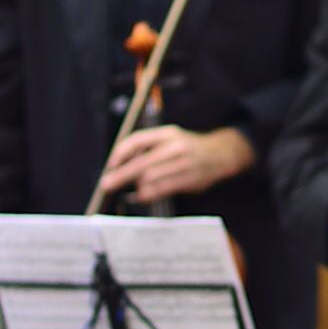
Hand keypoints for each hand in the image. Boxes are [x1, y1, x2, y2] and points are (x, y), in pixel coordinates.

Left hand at [99, 126, 254, 201]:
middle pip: (141, 163)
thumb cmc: (188, 147)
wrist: (220, 154)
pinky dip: (148, 194)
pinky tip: (143, 195)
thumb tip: (120, 163)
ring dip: (137, 186)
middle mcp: (175, 146)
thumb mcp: (169, 138)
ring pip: (150, 178)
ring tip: (133, 190)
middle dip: (121, 175)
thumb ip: (148, 147)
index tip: (111, 164)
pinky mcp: (189, 180)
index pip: (138, 140)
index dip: (121, 152)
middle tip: (107, 184)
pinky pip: (162, 190)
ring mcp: (183, 164)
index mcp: (168, 133)